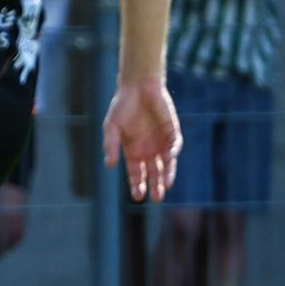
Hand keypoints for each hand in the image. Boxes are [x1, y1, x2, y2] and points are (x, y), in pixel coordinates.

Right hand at [102, 76, 181, 202]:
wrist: (139, 87)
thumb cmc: (122, 106)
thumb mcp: (112, 127)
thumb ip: (111, 145)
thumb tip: (109, 165)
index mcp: (132, 151)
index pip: (136, 173)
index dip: (137, 185)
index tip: (138, 196)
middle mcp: (148, 150)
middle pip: (153, 173)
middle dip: (155, 185)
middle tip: (156, 198)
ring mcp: (161, 142)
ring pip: (166, 164)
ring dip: (167, 175)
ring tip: (166, 186)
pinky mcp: (172, 132)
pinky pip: (174, 146)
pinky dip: (173, 153)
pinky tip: (170, 158)